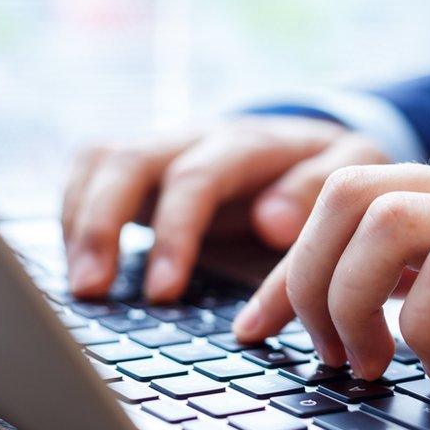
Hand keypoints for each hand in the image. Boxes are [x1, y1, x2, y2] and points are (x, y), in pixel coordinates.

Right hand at [61, 115, 387, 301]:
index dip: (175, 232)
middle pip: (129, 160)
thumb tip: (271, 222)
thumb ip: (317, 191)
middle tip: (93, 290)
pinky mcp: (148, 168)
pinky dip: (75, 211)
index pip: (196, 177)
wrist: (317, 145)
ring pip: (102, 161)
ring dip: (80, 220)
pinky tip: (79, 259)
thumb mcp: (354, 170)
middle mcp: (198, 138)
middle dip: (102, 224)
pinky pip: (93, 171)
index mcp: (250, 143)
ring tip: (82, 288)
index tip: (165, 292)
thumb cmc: (335, 169)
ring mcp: (168, 149)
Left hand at [234, 151, 429, 396]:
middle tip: (322, 349)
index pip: (349, 195)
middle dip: (303, 277)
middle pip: (345, 194)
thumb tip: (375, 300)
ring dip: (349, 299)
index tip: (260, 323)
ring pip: (381, 220)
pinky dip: (420, 324)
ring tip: (372, 360)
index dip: (286, 264)